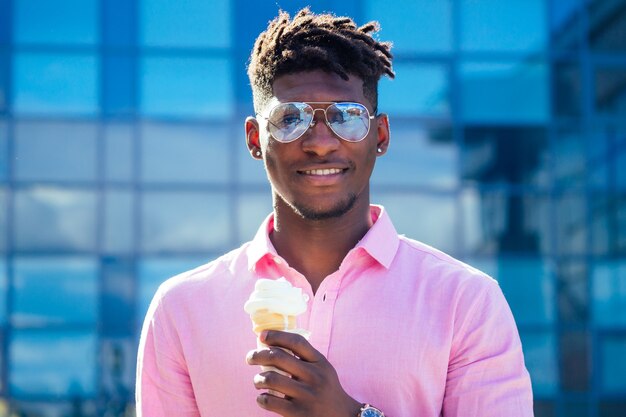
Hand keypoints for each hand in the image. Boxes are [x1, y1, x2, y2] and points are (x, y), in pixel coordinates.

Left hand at [246, 330, 361, 416]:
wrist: (342, 416)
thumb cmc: (326, 389)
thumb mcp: (323, 368)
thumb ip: (305, 357)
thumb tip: (274, 343)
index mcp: (319, 362)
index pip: (296, 341)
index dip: (276, 335)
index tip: (262, 335)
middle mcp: (314, 377)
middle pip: (278, 357)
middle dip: (258, 355)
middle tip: (250, 358)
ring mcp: (307, 396)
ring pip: (271, 379)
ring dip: (258, 379)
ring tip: (257, 382)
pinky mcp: (299, 414)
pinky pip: (271, 402)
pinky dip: (261, 399)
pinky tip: (262, 398)